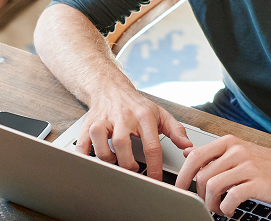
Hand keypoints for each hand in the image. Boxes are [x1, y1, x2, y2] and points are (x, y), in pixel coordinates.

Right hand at [76, 88, 191, 180]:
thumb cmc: (137, 105)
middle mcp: (123, 117)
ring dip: (107, 158)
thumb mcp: (160, 114)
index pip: (152, 146)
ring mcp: (103, 120)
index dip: (154, 168)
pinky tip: (91, 161)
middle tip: (133, 171)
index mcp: (144, 117)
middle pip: (123, 145)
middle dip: (128, 165)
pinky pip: (82, 143)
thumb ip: (176, 131)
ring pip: (100, 142)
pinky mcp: (87, 125)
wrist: (111, 88)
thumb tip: (188, 147)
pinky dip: (84, 156)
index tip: (155, 182)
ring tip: (115, 162)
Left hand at [175, 135, 270, 216]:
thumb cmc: (266, 163)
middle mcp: (237, 151)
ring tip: (217, 208)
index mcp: (229, 142)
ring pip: (213, 186)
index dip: (184, 174)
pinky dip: (226, 208)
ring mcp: (248, 166)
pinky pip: (231, 197)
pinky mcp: (257, 182)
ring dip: (211, 203)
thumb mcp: (238, 151)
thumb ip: (213, 153)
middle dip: (198, 194)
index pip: (196, 156)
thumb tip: (188, 152)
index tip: (180, 188)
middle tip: (203, 202)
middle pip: (202, 174)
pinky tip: (229, 210)